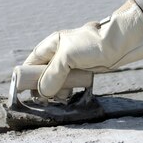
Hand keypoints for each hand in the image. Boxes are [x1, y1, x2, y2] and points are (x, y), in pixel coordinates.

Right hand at [23, 0, 142, 96]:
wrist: (118, 44)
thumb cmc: (92, 45)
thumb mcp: (67, 57)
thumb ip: (52, 74)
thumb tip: (44, 92)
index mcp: (53, 44)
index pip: (33, 61)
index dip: (26, 75)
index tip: (24, 90)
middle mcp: (60, 52)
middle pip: (44, 73)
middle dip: (43, 86)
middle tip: (45, 98)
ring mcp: (72, 61)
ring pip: (56, 79)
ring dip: (55, 90)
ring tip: (60, 96)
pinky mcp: (82, 69)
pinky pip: (69, 82)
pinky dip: (66, 89)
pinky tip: (68, 94)